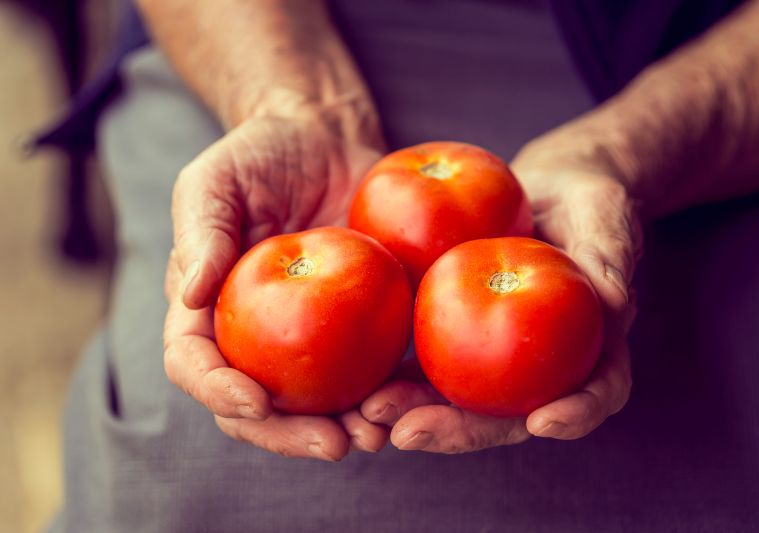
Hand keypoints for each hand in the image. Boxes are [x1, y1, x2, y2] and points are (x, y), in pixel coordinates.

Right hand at [163, 109, 390, 460]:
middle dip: (289, 434)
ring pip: (315, 402)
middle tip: (332, 443)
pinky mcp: (356, 324)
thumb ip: (201, 233)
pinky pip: (368, 367)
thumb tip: (192, 293)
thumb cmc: (258, 154)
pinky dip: (386, 392)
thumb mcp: (214, 180)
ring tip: (377, 436)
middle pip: (257, 405)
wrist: (323, 137)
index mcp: (207, 308)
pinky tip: (410, 400)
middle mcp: (253, 335)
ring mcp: (307, 335)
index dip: (218, 391)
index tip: (254, 401)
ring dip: (343, 428)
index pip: (195, 363)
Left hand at [361, 127, 642, 452]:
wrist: (542, 188)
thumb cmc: (586, 199)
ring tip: (369, 411)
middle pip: (510, 412)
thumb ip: (609, 250)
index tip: (543, 422)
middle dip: (462, 429)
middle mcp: (543, 364)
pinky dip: (395, 372)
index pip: (598, 389)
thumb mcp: (604, 212)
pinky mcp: (457, 334)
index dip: (577, 413)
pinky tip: (360, 374)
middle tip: (410, 432)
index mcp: (593, 345)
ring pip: (460, 398)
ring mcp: (498, 356)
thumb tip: (614, 297)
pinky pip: (428, 358)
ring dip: (415, 411)